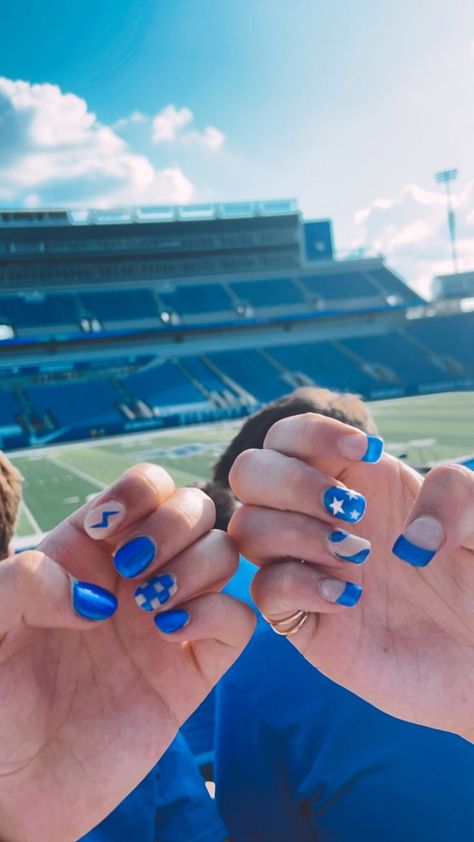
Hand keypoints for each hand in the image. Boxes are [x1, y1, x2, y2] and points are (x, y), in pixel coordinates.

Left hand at [0, 464, 254, 841]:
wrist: (18, 785)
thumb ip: (20, 583)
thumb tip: (94, 594)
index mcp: (93, 550)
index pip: (145, 486)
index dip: (139, 492)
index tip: (105, 532)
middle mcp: (139, 576)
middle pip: (196, 508)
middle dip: (173, 525)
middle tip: (131, 568)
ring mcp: (171, 618)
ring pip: (224, 555)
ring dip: (195, 567)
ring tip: (149, 607)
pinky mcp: (194, 669)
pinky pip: (239, 619)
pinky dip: (217, 613)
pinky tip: (171, 633)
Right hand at [228, 413, 473, 739]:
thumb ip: (454, 494)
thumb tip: (406, 538)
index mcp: (352, 478)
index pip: (290, 436)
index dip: (312, 433)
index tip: (366, 451)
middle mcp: (317, 517)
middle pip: (250, 473)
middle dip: (291, 482)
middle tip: (352, 510)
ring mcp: (305, 567)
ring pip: (247, 529)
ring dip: (295, 532)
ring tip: (356, 554)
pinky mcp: (304, 621)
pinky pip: (264, 592)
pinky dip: (297, 584)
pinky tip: (350, 597)